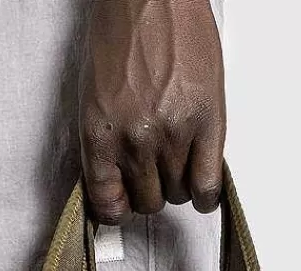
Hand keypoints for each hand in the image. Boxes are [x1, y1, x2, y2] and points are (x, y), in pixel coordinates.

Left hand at [80, 0, 225, 223]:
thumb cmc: (122, 33)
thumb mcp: (93, 95)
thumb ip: (103, 143)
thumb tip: (114, 183)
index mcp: (100, 134)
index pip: (108, 203)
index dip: (118, 207)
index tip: (124, 203)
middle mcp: (135, 140)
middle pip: (148, 201)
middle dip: (151, 188)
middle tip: (155, 168)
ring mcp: (173, 134)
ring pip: (177, 194)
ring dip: (178, 182)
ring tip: (178, 158)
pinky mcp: (206, 123)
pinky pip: (206, 186)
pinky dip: (205, 194)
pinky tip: (202, 183)